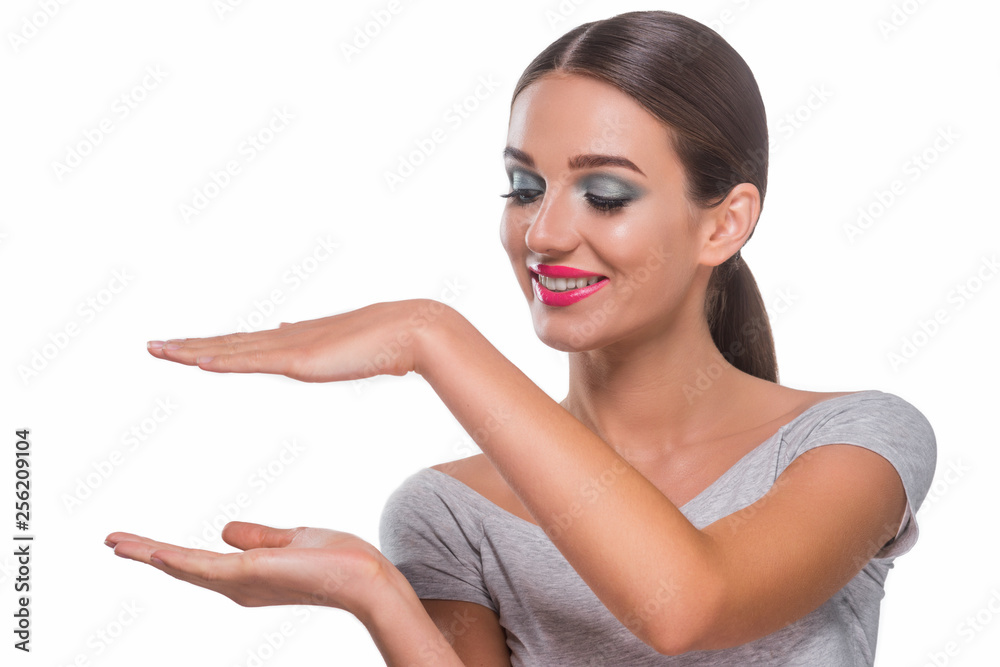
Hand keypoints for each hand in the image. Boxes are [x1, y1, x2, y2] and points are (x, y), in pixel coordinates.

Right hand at [105, 521, 389, 612]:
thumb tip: (224, 530)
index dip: (167, 553)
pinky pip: (205, 567)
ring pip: (184, 567)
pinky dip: (176, 560)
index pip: (197, 563)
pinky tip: (152, 551)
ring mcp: (240, 583)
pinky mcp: (248, 575)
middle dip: (145, 554)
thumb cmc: (338, 560)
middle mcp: (237, 585)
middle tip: (111, 541)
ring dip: (148, 553)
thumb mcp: (291, 540)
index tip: (138, 542)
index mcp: (247, 576)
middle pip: (182, 568)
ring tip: (116, 541)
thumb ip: (258, 537)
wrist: (364, 577)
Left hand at [145, 298, 455, 381]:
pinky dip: (222, 360)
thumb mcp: (341, 345)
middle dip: (188, 345)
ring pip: (232, 350)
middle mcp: (288, 339)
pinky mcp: (301, 358)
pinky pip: (252, 361)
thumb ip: (312, 342)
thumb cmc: (388, 343)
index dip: (213, 345)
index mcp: (297, 341)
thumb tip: (285, 329)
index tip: (184, 348)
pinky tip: (196, 360)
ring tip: (159, 350)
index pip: (245, 346)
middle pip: (228, 344)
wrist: (412, 332)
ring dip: (192, 350)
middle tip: (153, 346)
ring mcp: (292, 347)